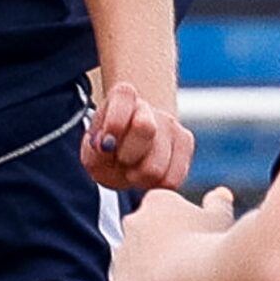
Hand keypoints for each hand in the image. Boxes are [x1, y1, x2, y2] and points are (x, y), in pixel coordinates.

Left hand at [80, 81, 194, 192]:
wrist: (131, 155)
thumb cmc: (109, 153)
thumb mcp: (93, 154)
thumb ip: (95, 152)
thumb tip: (107, 147)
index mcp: (121, 97)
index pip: (124, 96)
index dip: (113, 123)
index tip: (104, 144)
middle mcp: (148, 106)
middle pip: (145, 127)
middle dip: (127, 155)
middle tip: (121, 160)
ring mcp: (171, 123)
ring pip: (157, 164)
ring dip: (140, 175)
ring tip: (133, 170)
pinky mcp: (186, 142)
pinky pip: (171, 178)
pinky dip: (155, 184)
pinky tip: (147, 175)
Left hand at [110, 184, 234, 280]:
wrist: (195, 277)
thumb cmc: (211, 245)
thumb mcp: (219, 218)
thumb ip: (217, 204)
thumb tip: (220, 194)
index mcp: (156, 202)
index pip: (162, 214)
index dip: (181, 234)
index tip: (195, 246)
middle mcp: (132, 222)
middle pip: (145, 238)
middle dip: (162, 251)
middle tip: (187, 268)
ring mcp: (122, 252)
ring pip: (135, 264)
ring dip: (150, 273)